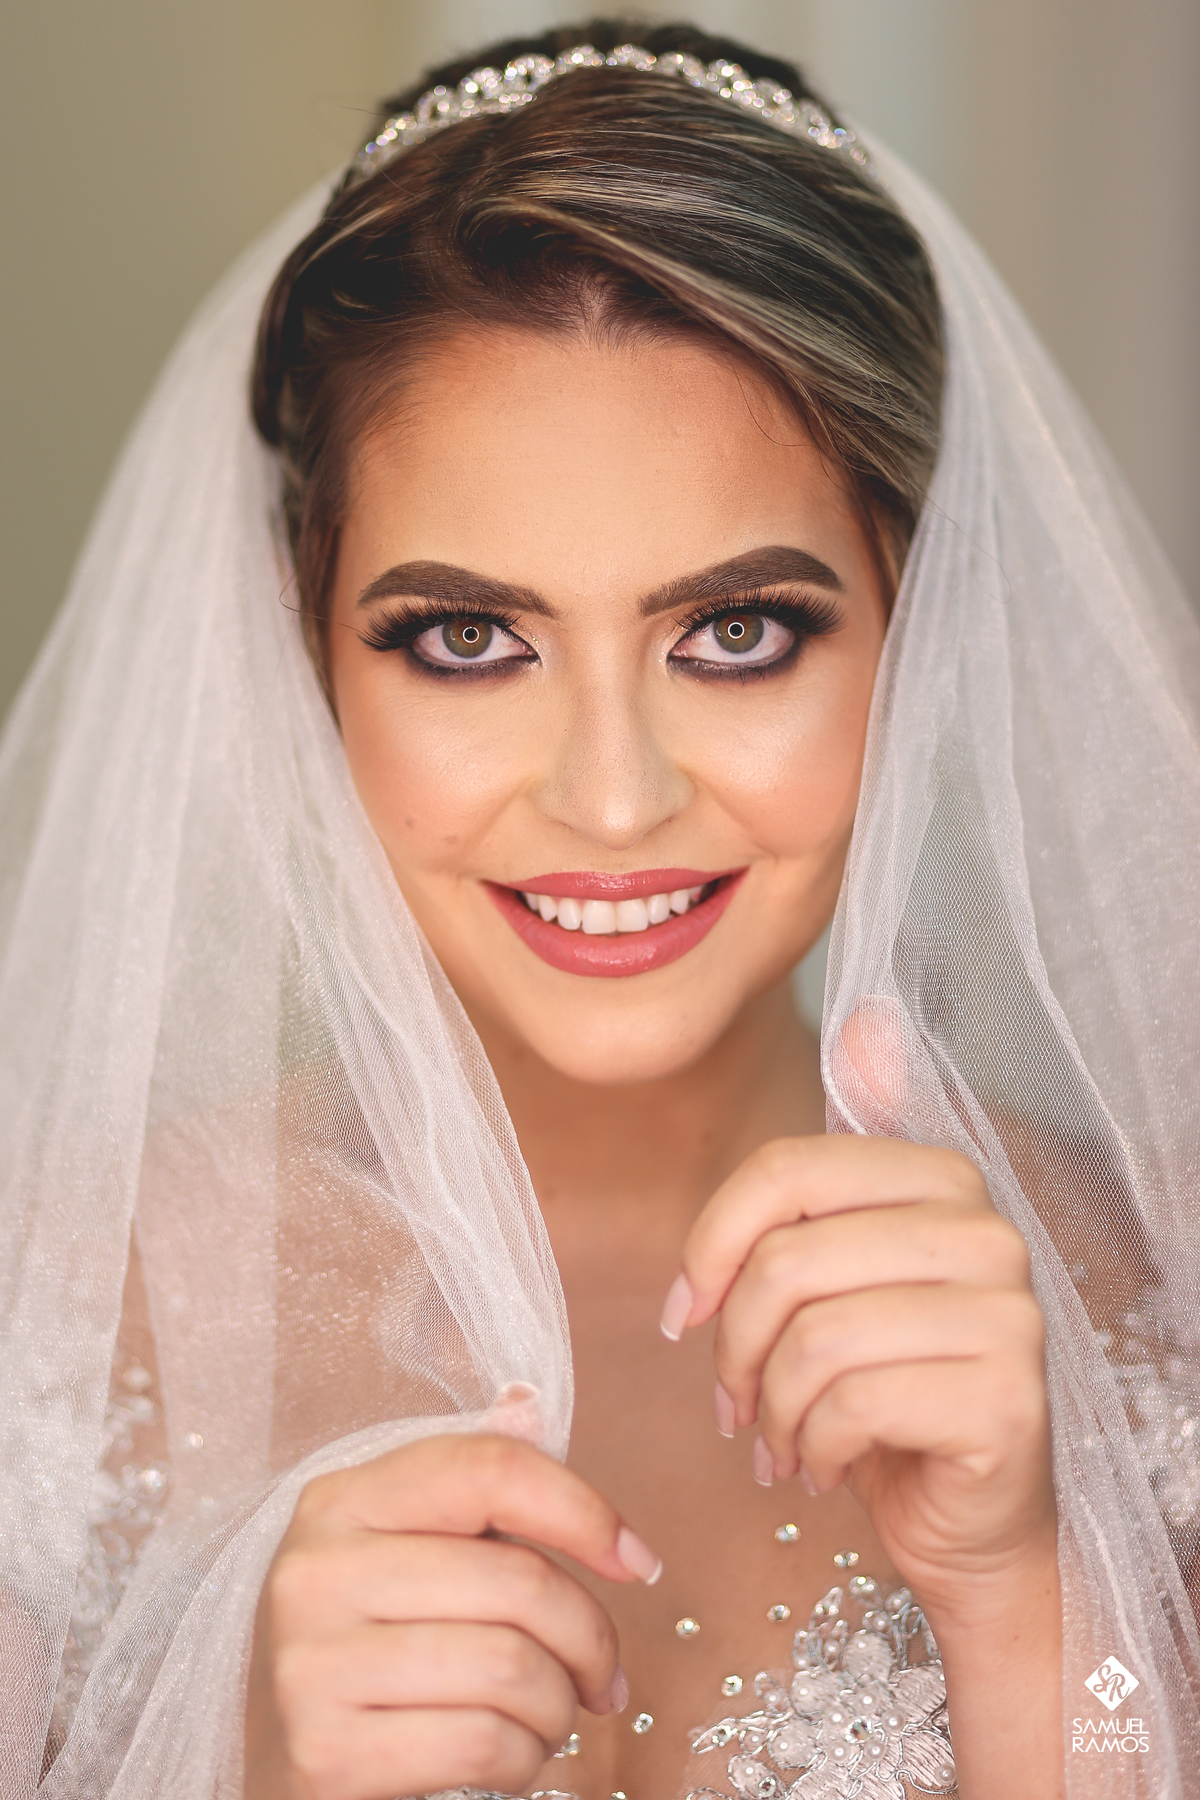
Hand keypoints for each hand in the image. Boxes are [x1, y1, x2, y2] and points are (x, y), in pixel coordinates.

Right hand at [245, 1430, 658, 1799]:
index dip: (584, 1511)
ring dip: (559, 1704)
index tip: (637, 1560)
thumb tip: (527, 1405)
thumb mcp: (402, 1551)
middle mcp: (314, 1570)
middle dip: (590, 1637)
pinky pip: (482, 1743)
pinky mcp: (325, 1755)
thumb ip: (467, 1484)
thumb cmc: (367, 1649)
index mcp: (341, 1500)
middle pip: (517, 1580)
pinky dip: (525, 1760)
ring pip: (510, 1667)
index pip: (489, 1469)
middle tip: (601, 1673)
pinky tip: (513, 1754)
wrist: (274, 1766)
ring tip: (552, 1714)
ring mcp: (311, 1664)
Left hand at [661, 1132, 1054, 1617]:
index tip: (686, 1309)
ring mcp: (1010, 1316)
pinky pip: (853, 1404)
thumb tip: (865, 1027)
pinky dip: (813, 1448)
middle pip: (788, 1262)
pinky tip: (827, 1466)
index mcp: (942, 1180)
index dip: (712, 1245)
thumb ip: (836, 1170)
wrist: (970, 1523)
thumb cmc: (885, 1393)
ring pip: (815, 1339)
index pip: (787, 1172)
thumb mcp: (839, 1276)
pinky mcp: (1008, 1399)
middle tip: (733, 1401)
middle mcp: (989, 1233)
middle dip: (734, 1348)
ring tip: (780, 1438)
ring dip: (772, 1408)